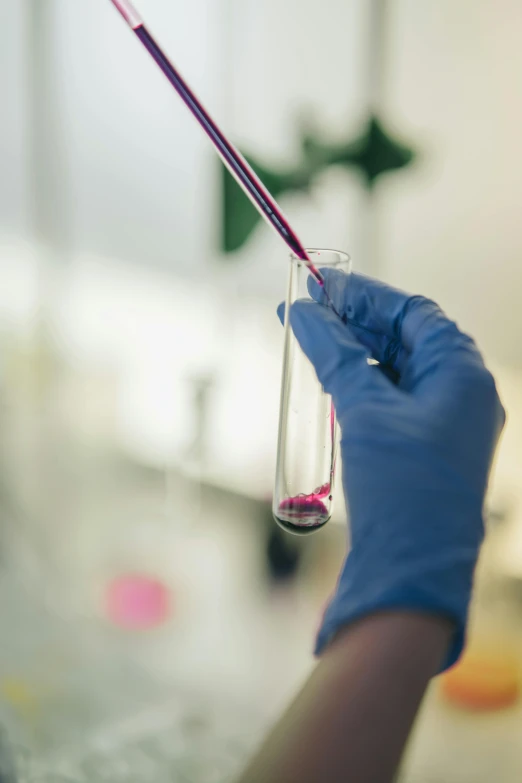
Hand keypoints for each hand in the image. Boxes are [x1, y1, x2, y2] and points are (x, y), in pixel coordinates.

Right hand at [279, 270, 504, 668]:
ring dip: (357, 354)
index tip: (323, 285)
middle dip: (356, 324)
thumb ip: (335, 355)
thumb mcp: (364, 410)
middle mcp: (463, 396)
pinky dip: (364, 386)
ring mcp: (447, 426)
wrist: (411, 573)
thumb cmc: (402, 488)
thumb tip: (306, 314)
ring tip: (312, 343)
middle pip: (407, 340)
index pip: (415, 314)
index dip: (367, 295)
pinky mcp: (427, 452)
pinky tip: (332, 383)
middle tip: (307, 312)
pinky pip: (396, 403)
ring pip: (399, 372)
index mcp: (464, 375)